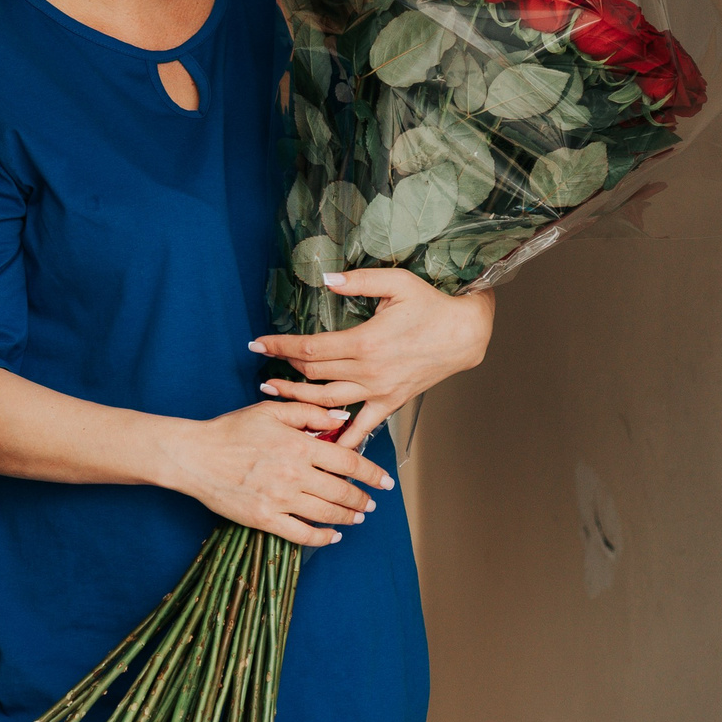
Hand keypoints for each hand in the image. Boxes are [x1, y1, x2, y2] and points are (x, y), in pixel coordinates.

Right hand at [157, 400, 396, 548]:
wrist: (195, 456)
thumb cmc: (231, 430)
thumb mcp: (271, 410)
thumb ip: (309, 412)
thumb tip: (342, 418)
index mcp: (299, 446)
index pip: (348, 462)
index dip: (372, 473)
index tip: (385, 481)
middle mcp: (295, 475)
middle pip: (342, 492)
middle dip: (363, 499)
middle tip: (371, 502)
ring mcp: (280, 500)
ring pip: (327, 514)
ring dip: (348, 517)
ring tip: (357, 516)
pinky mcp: (265, 519)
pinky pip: (302, 535)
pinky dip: (322, 538)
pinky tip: (331, 535)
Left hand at [251, 266, 494, 450]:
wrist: (463, 335)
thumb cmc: (430, 305)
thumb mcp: (396, 282)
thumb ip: (358, 280)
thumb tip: (326, 278)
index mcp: (364, 341)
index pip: (310, 348)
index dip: (280, 346)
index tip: (258, 343)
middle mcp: (368, 371)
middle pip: (313, 376)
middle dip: (284, 371)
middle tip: (264, 368)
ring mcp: (379, 391)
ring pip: (328, 403)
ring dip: (299, 401)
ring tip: (276, 396)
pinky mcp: (390, 402)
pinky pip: (362, 428)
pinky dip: (340, 438)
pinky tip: (319, 443)